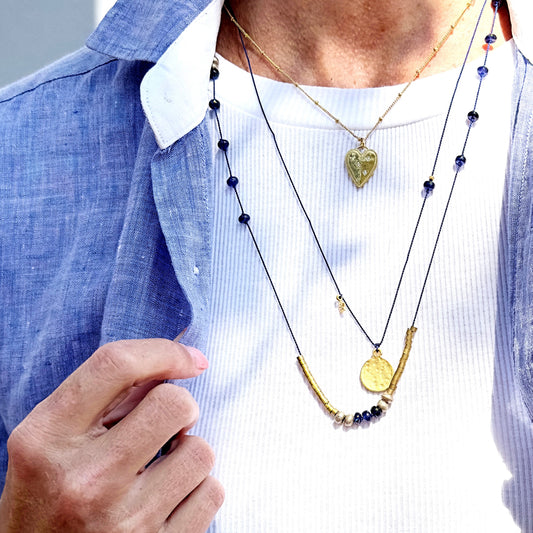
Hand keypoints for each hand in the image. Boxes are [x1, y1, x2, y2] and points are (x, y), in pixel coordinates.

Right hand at [0, 338, 223, 531]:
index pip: (116, 365)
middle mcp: (84, 480)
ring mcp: (122, 522)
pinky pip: (212, 493)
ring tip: (162, 469)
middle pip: (174, 403)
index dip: (164, 352)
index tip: (190, 359)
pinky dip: (199, 490)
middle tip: (169, 423)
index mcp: (47, 439)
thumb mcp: (52, 440)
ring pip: (201, 451)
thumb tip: (174, 363)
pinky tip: (170, 498)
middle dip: (181, 406)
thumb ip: (102, 396)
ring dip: (189, 453)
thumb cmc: (49, 497)